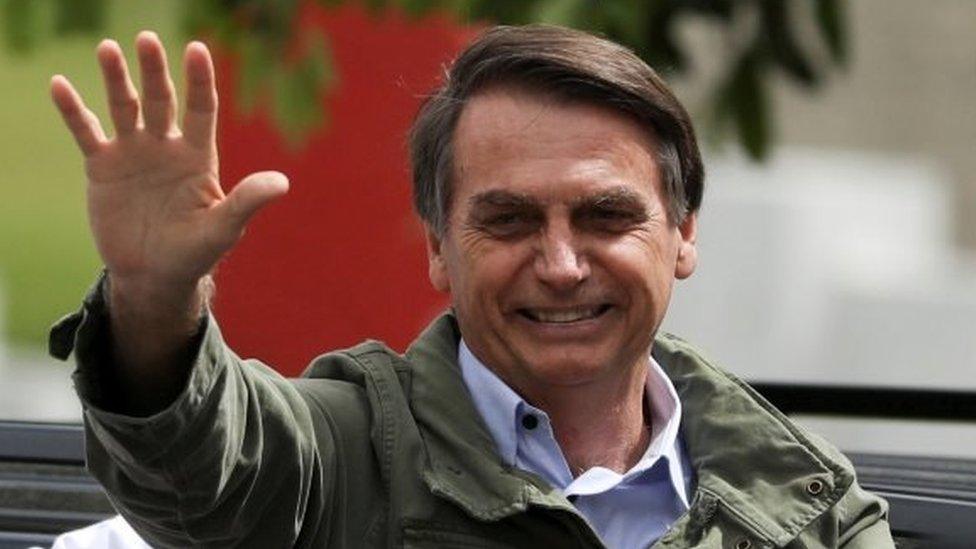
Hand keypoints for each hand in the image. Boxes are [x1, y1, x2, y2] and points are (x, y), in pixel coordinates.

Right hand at [50, 31, 287, 294]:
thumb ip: (248, 201)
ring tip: (107, 48)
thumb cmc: (196, 252)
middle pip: (161, 99)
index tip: (197, 49)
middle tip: (146, 39)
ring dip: (116, 79)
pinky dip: (73, 110)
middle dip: (154, 70)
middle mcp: (166, 147)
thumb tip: (283, 183)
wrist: (154, 275)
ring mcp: (134, 153)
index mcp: (198, 156)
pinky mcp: (103, 167)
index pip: (202, 108)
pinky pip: (87, 131)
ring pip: (125, 107)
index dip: (200, 80)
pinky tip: (59, 85)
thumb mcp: (223, 227)